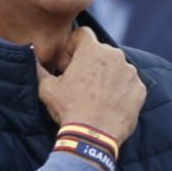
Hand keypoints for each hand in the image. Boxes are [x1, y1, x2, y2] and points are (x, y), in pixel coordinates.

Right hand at [37, 27, 146, 142]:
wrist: (93, 136)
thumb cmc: (69, 109)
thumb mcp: (46, 87)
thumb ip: (39, 67)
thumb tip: (31, 56)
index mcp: (92, 50)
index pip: (83, 34)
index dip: (73, 46)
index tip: (69, 64)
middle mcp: (115, 56)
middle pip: (101, 51)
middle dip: (90, 61)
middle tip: (80, 82)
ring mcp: (130, 73)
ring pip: (116, 67)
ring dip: (107, 75)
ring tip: (96, 96)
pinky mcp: (140, 90)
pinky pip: (128, 84)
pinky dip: (120, 90)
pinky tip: (109, 104)